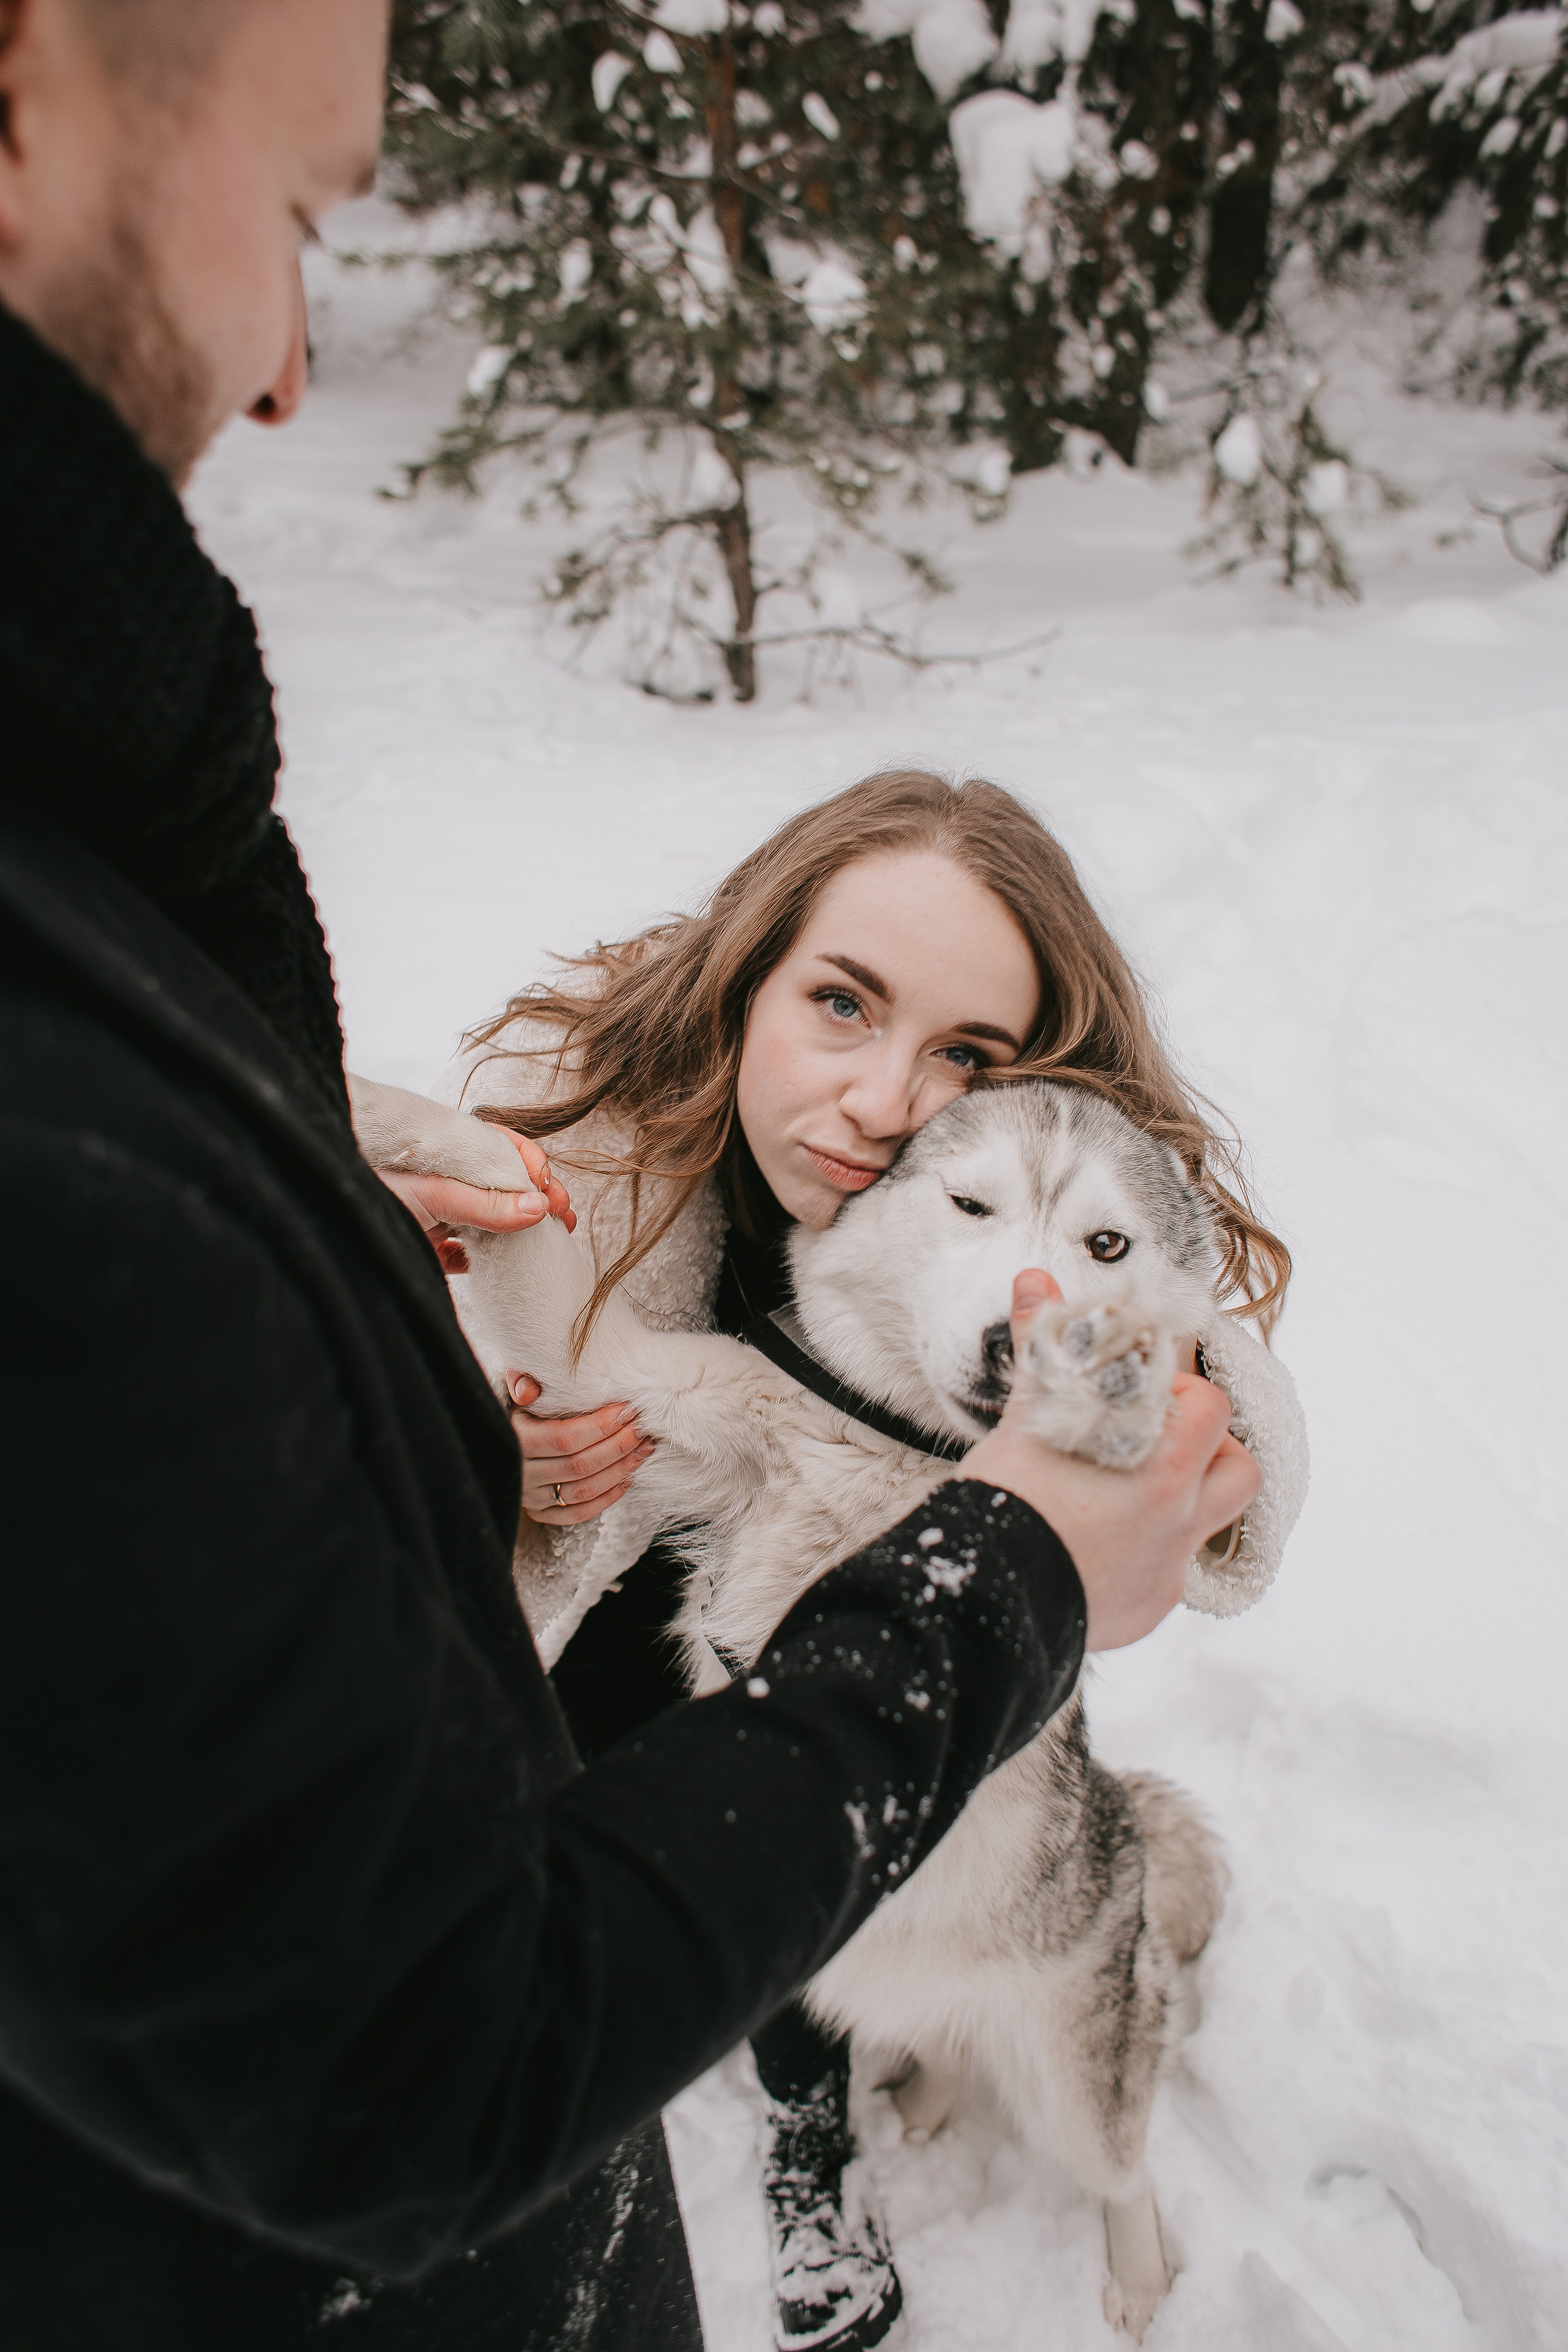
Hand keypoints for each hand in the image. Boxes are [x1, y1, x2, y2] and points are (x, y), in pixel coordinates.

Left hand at [376, 1132, 576, 1273]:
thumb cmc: (364, 1189)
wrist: (318, 1223)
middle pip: (503, 1186)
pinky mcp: (425, 1246)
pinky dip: (486, 1262)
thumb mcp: (431, 1194)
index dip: (534, 1170)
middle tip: (563, 1221)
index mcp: (447, 1154)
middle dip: (536, 1201)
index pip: (504, 1152)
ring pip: (490, 1220)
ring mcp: (436, 1213)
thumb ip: (484, 1203)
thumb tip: (537, 1208)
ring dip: (520, 1231)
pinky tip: (504, 1270)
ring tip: (549, 1243)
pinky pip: (464, 1254)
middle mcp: (444, 1180)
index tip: (552, 1195)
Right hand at [508, 1376, 654, 1526]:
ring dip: (620, 1470)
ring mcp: (531, 1498)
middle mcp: (522, 1474)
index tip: (627, 1410)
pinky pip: (579, 1513)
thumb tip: (528, 1390)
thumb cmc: (510, 1410)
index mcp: (515, 1442)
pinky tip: (628, 1477)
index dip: (601, 1426)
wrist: (494, 1442)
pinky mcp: (541, 1512)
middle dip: (618, 1446)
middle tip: (642, 1428)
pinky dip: (607, 1498)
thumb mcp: (509, 1390)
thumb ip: (520, 1382)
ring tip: (643, 1448)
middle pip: (580, 1465)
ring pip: (584, 1491)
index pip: (565, 1438)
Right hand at [965, 1271, 1258, 1652]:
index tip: (1140, 1392)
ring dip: (1189, 1500)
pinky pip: (1168, 1574)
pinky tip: (1098, 1545)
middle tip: (1153, 1439)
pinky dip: (1146, 1554)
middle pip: (1239, 1470)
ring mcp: (1168, 1573)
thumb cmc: (1009, 1503)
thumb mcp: (1028, 1418)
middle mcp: (1181, 1523)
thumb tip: (1036, 1279)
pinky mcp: (1146, 1610)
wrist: (984, 1600)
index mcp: (1165, 1469)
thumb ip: (1046, 1346)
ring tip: (1136, 1488)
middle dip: (1207, 1448)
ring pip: (1213, 1526)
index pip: (1210, 1408)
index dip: (1180, 1390)